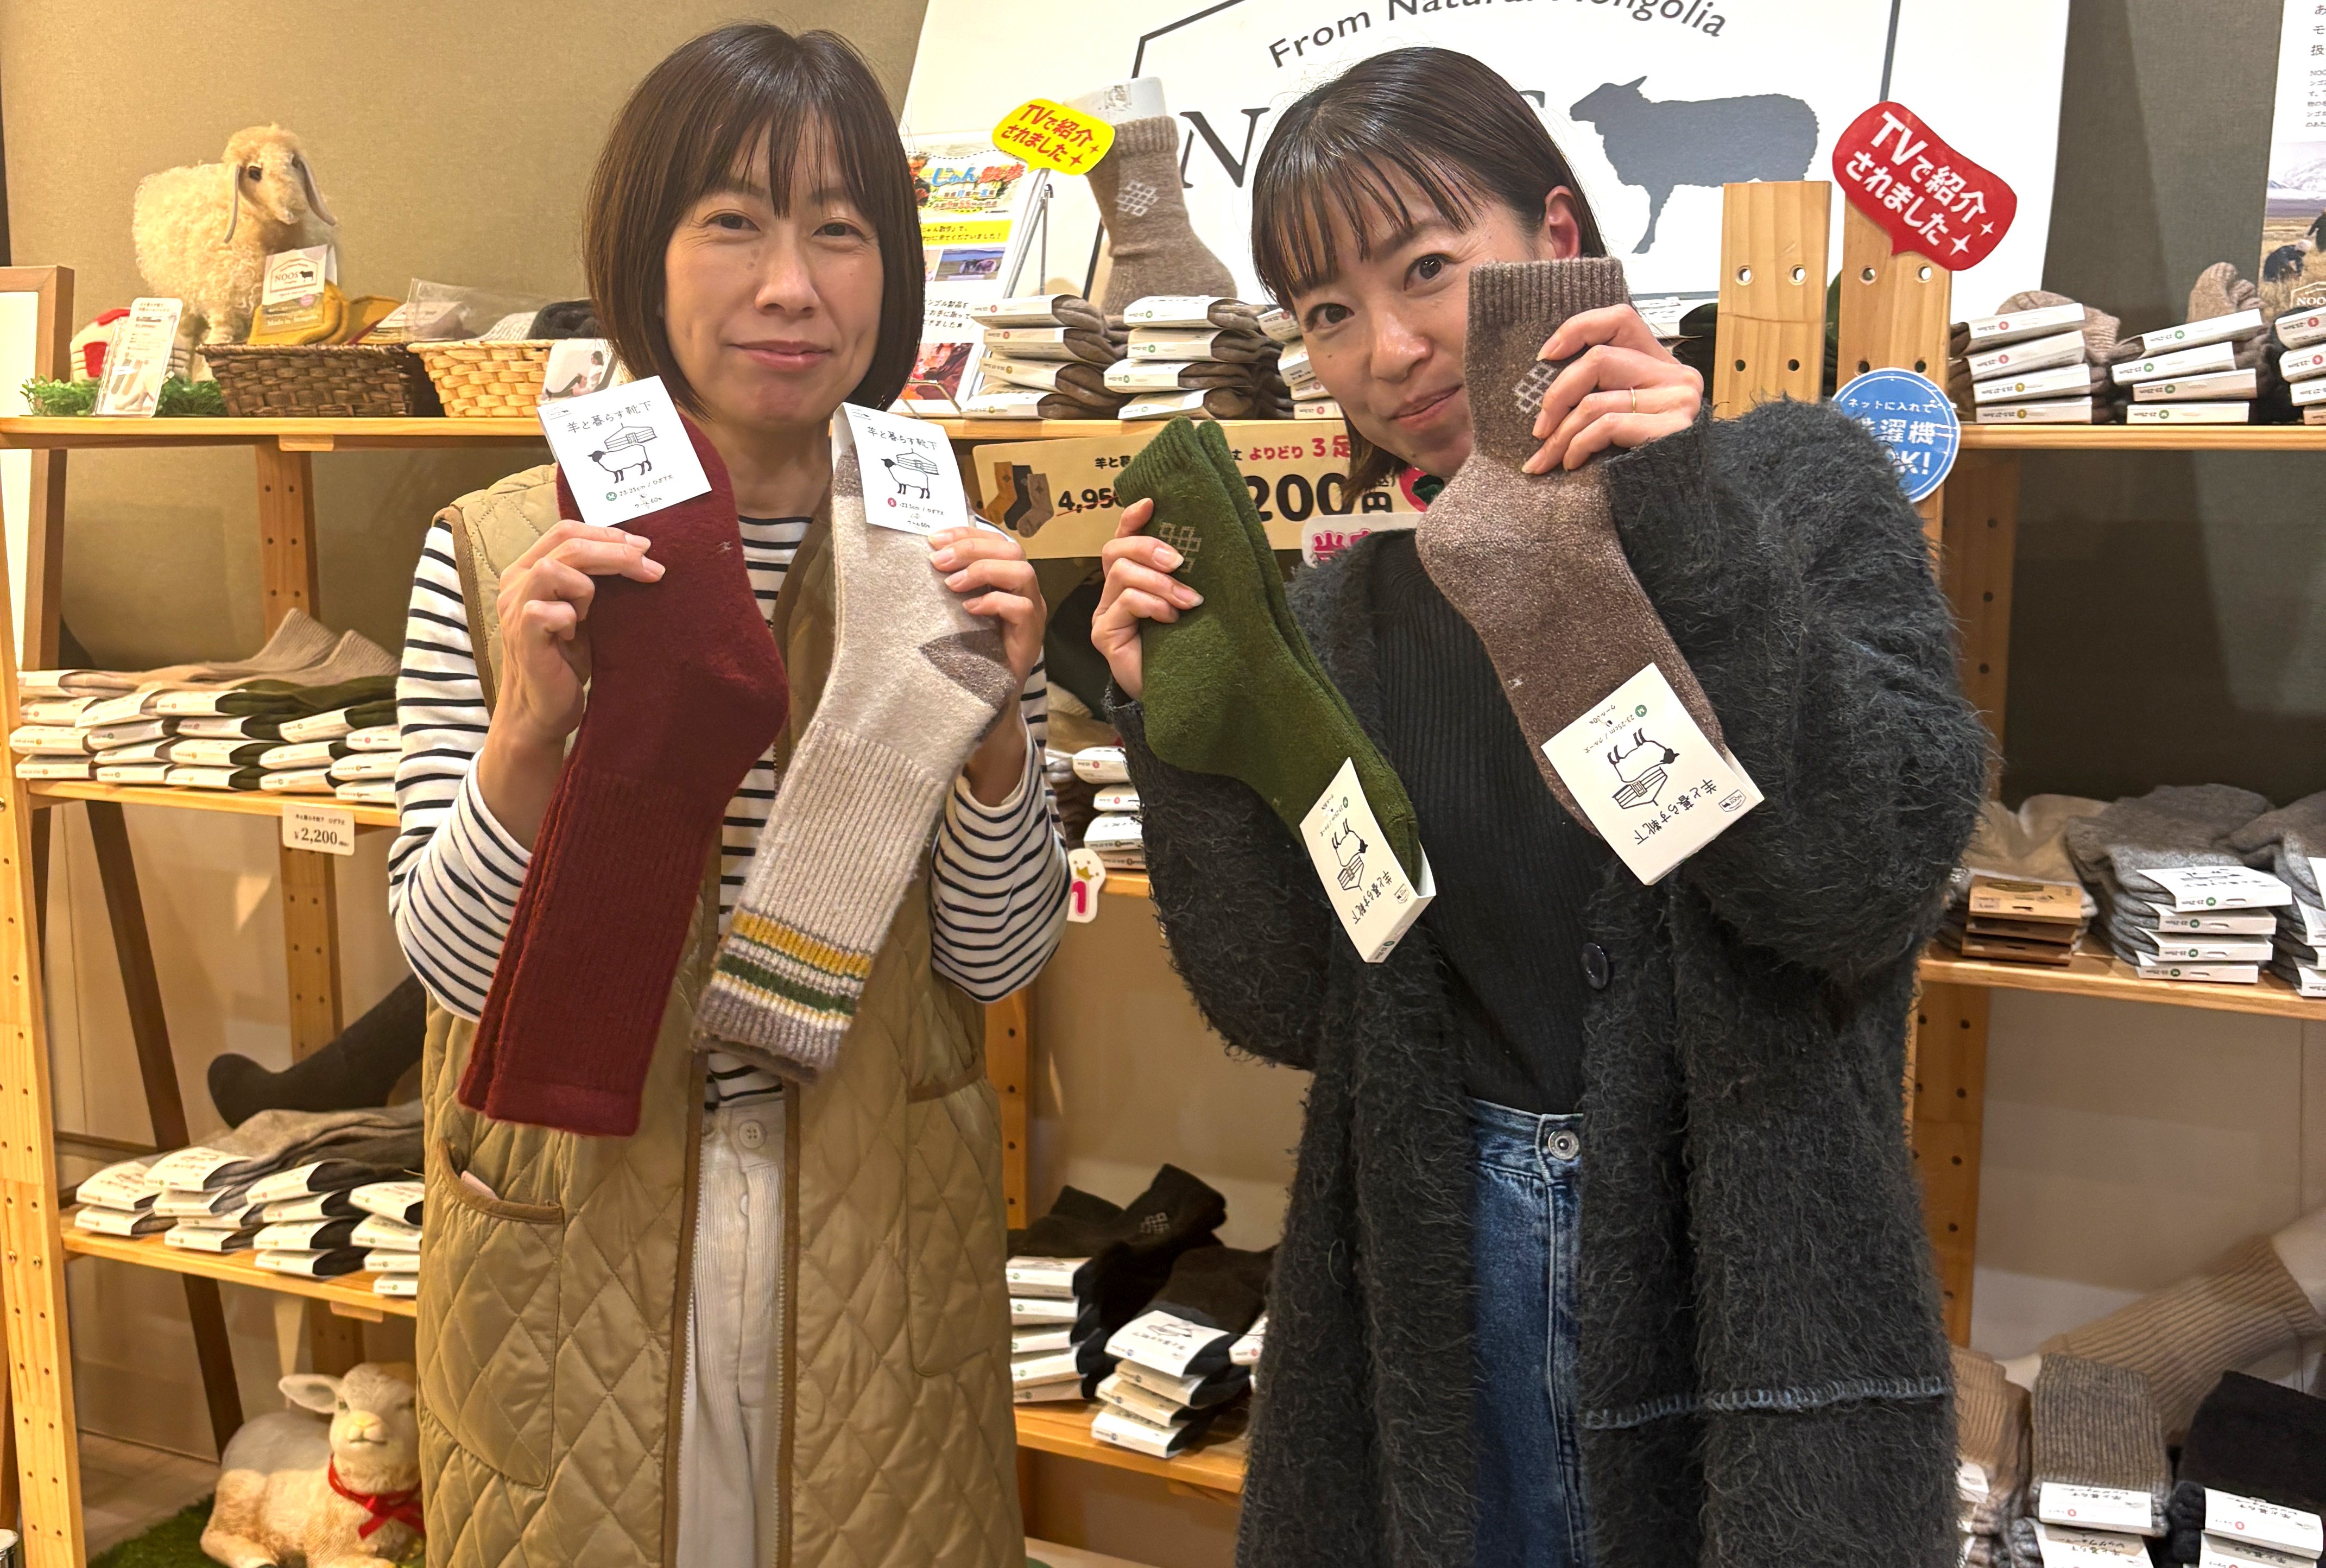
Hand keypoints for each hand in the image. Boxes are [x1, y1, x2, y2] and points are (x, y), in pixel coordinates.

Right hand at [493, 519, 662, 750]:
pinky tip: (572, 637)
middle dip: (616, 552)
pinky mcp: (521, 634)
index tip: (644, 547)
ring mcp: (514, 607)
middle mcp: (516, 583)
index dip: (607, 534)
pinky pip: (548, 611)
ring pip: (553, 568)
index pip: (566, 531)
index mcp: (529, 570)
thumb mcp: (585, 612)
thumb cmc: (566, 661)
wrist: (543, 710)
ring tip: (590, 614)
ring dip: (585, 586)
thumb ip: (594, 581)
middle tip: (651, 568)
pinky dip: (571, 619)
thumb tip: (639, 553)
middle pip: (567, 543)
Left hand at [931, 525, 1047, 804]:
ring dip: (983, 570)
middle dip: (972, 547)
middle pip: (1012, 549)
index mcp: (1003, 581)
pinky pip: (1022, 608)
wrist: (980, 707)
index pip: (995, 539)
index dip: (966, 532)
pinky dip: (994, 602)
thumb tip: (916, 557)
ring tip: (950, 585)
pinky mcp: (1030, 639)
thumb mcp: (950, 615)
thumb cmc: (962, 658)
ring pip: (1023, 572)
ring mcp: (1030, 615)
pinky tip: (967, 610)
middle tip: (938, 560)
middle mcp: (1022, 593)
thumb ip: (945, 586)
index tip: (933, 537)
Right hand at [1089, 498, 1201, 701]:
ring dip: (1160, 582)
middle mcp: (1113, 593)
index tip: (1151, 503)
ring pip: (1121, 573)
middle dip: (1149, 547)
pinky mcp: (1104, 634)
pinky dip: (1152, 604)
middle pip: (1115, 550)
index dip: (1132, 519)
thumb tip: (1213, 543)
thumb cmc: (1189, 646)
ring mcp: (1105, 613)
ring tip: (1188, 602)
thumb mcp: (1191, 603)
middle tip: (1180, 562)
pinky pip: (1125, 602)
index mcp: (1132, 580)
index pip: (1123, 539)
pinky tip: (1171, 619)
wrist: (1182, 696)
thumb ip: (1188, 576)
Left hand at [1523, 304, 1702, 473]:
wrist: (1680, 499)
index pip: (1620, 319)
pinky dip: (1579, 446)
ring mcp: (1678, 400)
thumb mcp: (1626, 416)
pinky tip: (1573, 463)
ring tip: (1548, 458)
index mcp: (1662, 364)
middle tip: (1539, 429)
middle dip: (1557, 395)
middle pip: (1598, 359)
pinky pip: (1607, 426)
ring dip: (1561, 434)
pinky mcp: (1673, 428)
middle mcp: (1676, 375)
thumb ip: (1607, 390)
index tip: (1545, 355)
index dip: (1578, 329)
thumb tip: (1550, 387)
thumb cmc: (1647, 459)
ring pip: (1596, 400)